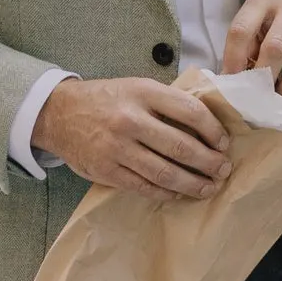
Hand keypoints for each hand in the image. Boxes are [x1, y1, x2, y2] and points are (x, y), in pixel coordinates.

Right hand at [36, 73, 234, 201]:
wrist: (57, 113)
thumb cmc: (104, 99)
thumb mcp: (135, 87)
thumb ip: (166, 102)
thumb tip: (206, 124)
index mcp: (142, 93)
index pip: (190, 111)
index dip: (214, 130)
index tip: (223, 142)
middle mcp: (131, 120)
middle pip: (182, 147)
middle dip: (209, 162)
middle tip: (224, 169)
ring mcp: (118, 148)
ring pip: (165, 172)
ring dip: (193, 184)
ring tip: (209, 187)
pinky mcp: (107, 171)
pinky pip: (145, 186)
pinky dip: (167, 193)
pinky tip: (180, 193)